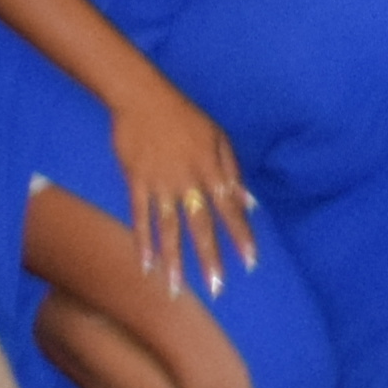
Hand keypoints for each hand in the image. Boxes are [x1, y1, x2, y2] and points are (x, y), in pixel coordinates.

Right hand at [99, 70, 257, 295]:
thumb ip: (233, 172)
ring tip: (176, 289)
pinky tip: (146, 265)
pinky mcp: (136, 182)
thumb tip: (251, 204)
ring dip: (173, 260)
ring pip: (168, 228)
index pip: (231, 209)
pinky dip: (142, 241)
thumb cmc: (185, 117)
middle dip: (209, 258)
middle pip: (200, 225)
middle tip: (217, 288)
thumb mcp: (218, 138)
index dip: (241, 236)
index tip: (251, 262)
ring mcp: (160, 183)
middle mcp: (188, 181)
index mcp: (212, 169)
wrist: (143, 99)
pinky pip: (140, 217)